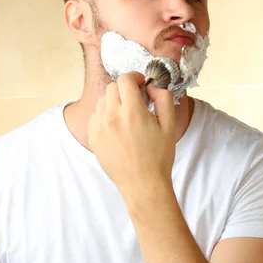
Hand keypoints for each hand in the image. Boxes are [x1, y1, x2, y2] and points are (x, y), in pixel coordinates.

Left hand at [88, 72, 176, 206]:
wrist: (142, 184)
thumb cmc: (158, 156)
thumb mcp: (169, 125)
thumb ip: (163, 98)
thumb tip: (152, 86)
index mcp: (132, 112)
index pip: (125, 80)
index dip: (135, 78)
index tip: (141, 84)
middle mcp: (112, 117)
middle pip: (112, 87)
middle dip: (125, 89)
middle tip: (136, 100)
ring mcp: (100, 127)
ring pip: (103, 100)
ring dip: (114, 101)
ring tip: (127, 116)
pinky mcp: (93, 137)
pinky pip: (96, 116)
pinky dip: (106, 115)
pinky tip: (118, 127)